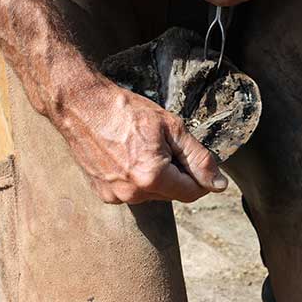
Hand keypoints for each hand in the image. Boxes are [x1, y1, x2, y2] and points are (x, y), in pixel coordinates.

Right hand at [59, 77, 227, 203]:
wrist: (82, 105)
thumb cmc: (126, 111)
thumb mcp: (173, 128)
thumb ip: (199, 159)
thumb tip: (219, 185)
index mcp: (152, 178)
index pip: (193, 192)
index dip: (201, 177)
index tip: (196, 159)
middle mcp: (133, 194)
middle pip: (173, 193)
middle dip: (178, 173)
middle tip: (165, 144)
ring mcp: (115, 196)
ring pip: (154, 193)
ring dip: (158, 176)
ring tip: (143, 147)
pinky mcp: (103, 193)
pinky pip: (134, 191)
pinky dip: (138, 178)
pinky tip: (129, 155)